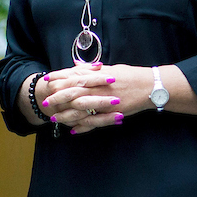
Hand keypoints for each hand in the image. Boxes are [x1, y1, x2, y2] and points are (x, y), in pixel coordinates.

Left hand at [39, 62, 158, 133]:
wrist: (151, 87)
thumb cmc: (131, 76)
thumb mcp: (110, 68)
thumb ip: (91, 69)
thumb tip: (74, 66)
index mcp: (98, 76)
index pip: (74, 76)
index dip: (59, 77)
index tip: (47, 79)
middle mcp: (100, 88)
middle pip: (74, 93)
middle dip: (58, 98)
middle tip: (45, 101)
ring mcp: (106, 102)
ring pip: (81, 110)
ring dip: (66, 114)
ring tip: (54, 119)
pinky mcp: (112, 114)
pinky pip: (95, 122)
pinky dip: (83, 126)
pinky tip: (73, 130)